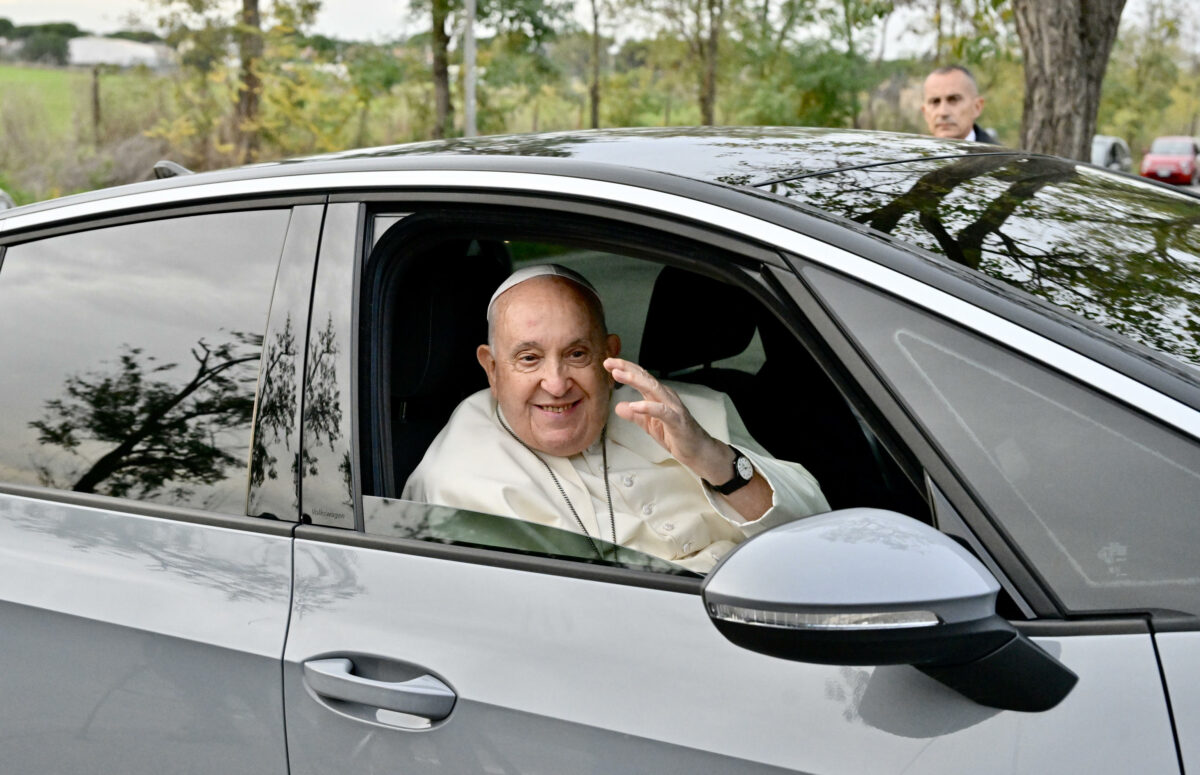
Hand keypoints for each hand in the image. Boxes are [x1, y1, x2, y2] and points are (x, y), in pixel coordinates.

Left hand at [604, 357, 731, 483]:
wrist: (697, 450)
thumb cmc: (677, 435)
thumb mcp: (649, 425)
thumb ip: (634, 415)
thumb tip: (618, 406)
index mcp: (659, 396)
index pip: (641, 378)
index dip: (625, 369)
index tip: (609, 363)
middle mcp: (666, 397)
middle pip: (645, 378)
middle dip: (627, 368)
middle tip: (610, 362)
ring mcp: (672, 407)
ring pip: (653, 389)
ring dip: (635, 380)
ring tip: (619, 375)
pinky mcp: (676, 420)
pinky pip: (661, 411)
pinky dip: (648, 407)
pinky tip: (634, 405)